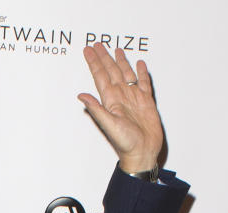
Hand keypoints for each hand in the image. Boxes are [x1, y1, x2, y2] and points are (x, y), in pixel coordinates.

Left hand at [78, 43, 163, 174]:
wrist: (143, 152)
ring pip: (126, 74)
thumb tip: (81, 96)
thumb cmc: (126, 143)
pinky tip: (139, 64)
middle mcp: (121, 97)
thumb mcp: (108, 124)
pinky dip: (141, 73)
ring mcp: (134, 98)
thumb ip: (96, 109)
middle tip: (98, 45)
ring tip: (117, 50)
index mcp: (111, 101)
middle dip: (105, 58)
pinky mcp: (146, 102)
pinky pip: (143, 83)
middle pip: (111, 71)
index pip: (100, 76)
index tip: (88, 51)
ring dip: (121, 62)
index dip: (94, 62)